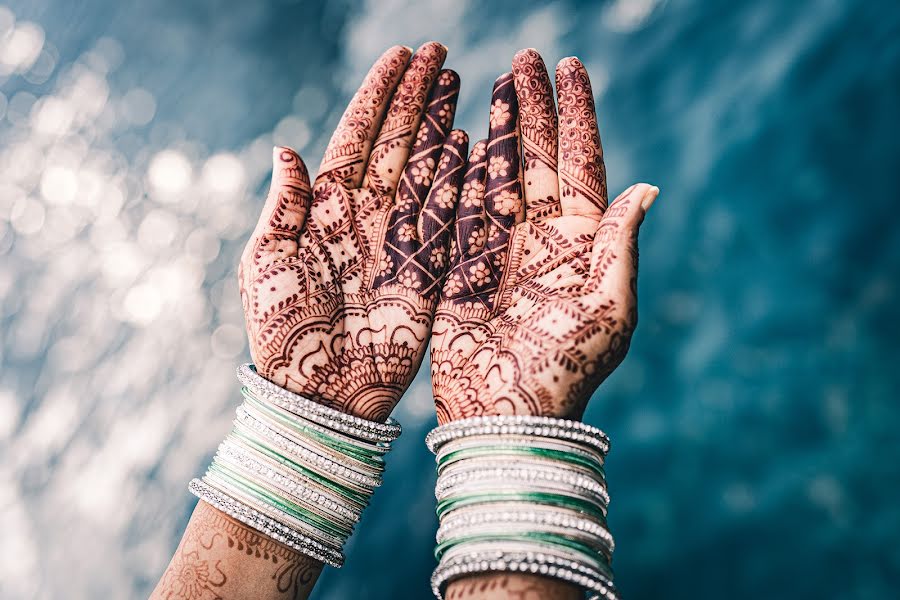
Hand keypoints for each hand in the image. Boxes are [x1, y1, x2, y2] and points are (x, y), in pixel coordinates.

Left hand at [240, 43, 468, 421]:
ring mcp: (399, 239)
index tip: (400, 56)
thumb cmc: (282, 333)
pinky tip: (470, 145)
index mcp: (325, 209)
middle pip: (397, 142)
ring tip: (457, 85)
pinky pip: (448, 215)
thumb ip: (283, 207)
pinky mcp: (427, 268)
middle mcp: (366, 215)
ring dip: (441, 126)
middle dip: (416, 97)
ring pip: (426, 169)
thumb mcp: (268, 264)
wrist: (320, 392)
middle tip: (438, 54)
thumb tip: (286, 149)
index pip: (358, 137)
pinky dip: (460, 180)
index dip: (379, 95)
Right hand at [431, 49, 658, 422]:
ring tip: (499, 82)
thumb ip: (619, 246)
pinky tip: (464, 135)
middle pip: (538, 159)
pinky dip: (463, 171)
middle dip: (535, 108)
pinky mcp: (462, 266)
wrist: (509, 416)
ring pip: (501, 174)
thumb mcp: (609, 310)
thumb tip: (647, 187)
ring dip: (502, 128)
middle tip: (527, 57)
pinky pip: (462, 208)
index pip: (581, 165)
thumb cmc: (566, 371)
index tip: (572, 68)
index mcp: (583, 245)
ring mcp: (500, 249)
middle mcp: (543, 239)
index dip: (577, 116)